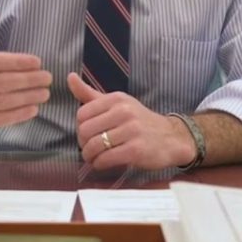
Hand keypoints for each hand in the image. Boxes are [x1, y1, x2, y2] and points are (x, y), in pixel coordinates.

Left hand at [67, 73, 196, 170]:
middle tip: (89, 149)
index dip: (80, 127)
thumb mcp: (117, 103)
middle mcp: (124, 112)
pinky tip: (102, 163)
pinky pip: (106, 159)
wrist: (171, 138)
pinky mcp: (136, 150)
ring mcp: (131, 131)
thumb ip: (90, 94)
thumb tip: (69, 77)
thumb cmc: (139, 121)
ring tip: (94, 158)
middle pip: (85, 130)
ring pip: (94, 146)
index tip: (88, 134)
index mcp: (116, 99)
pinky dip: (99, 164)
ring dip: (90, 156)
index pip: (82, 114)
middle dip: (83, 143)